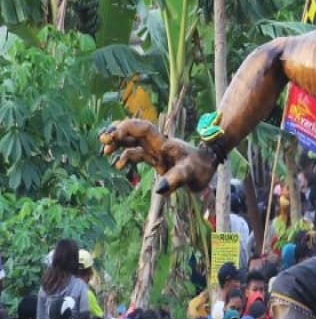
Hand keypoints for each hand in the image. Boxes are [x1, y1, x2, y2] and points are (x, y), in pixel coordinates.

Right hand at [99, 119, 216, 193]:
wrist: (209, 167)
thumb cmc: (201, 168)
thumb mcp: (191, 174)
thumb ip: (176, 179)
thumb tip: (159, 190)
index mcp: (163, 142)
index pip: (141, 128)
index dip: (126, 128)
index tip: (112, 136)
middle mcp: (156, 144)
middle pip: (133, 132)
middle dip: (117, 133)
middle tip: (103, 140)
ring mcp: (155, 151)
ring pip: (132, 142)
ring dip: (118, 143)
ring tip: (105, 151)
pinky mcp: (155, 160)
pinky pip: (136, 154)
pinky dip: (126, 157)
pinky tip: (119, 166)